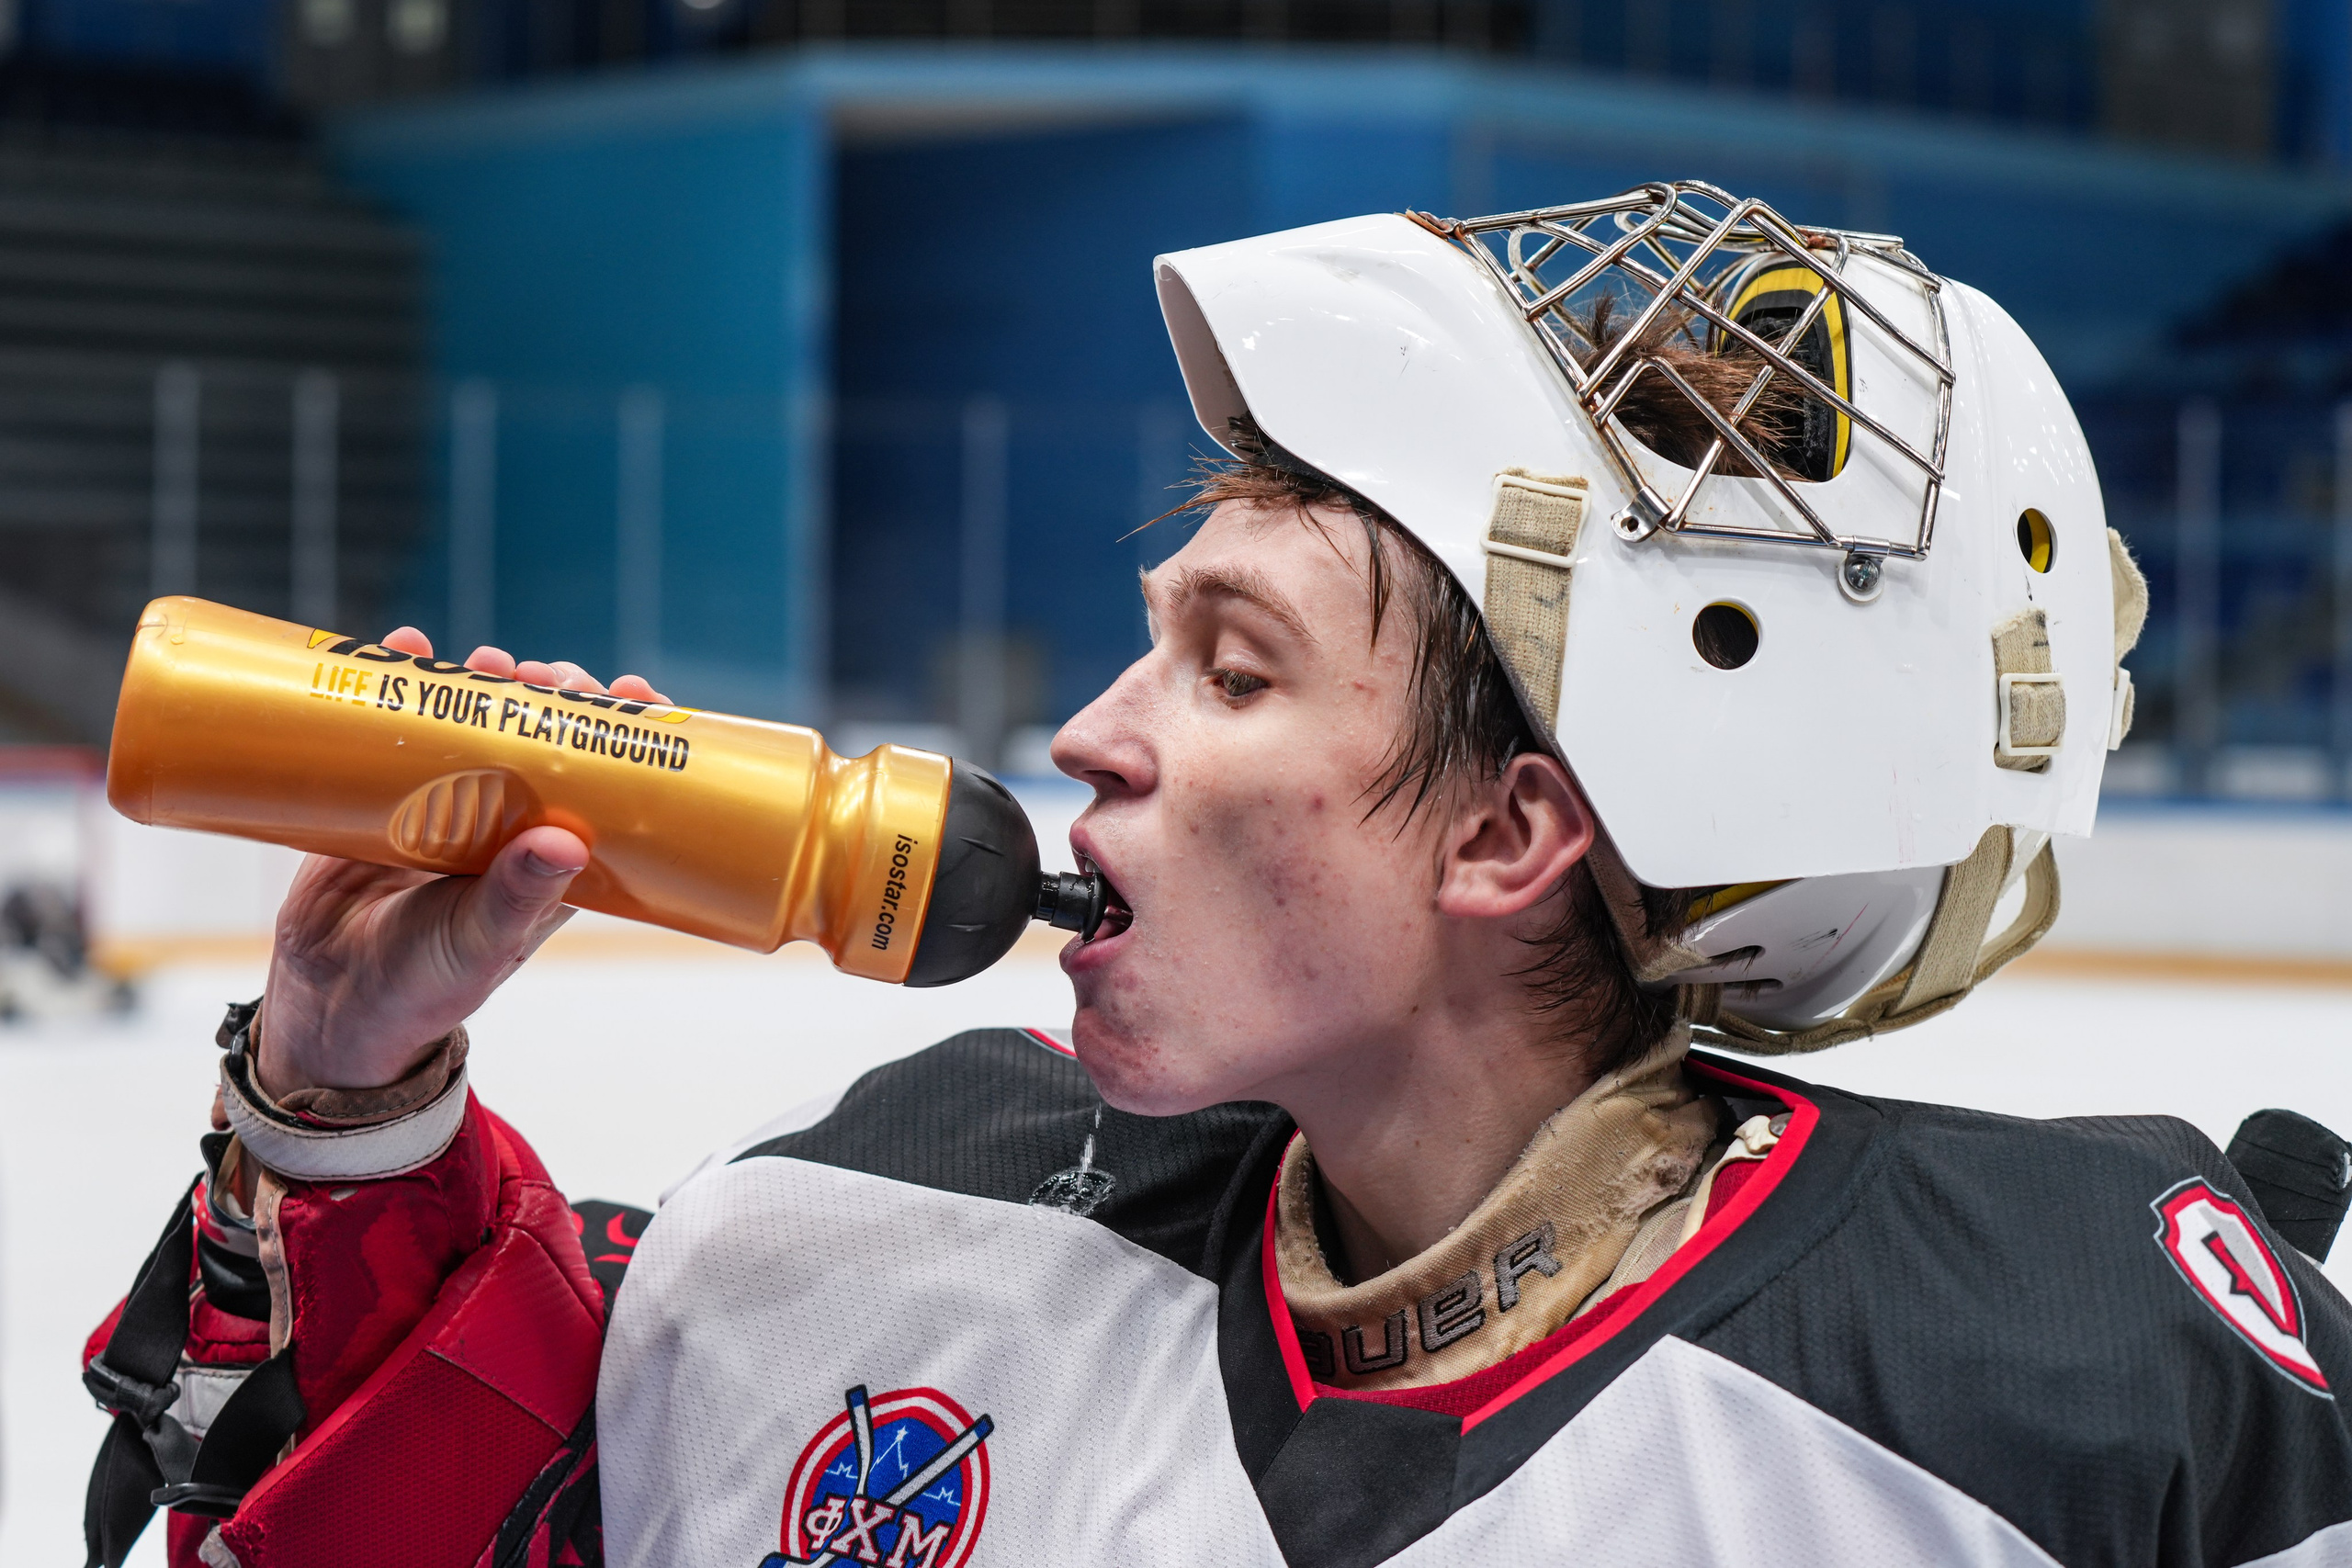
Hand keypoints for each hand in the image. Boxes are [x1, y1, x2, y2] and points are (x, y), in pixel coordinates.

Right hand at [255, 629, 669, 1095]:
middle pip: (544, 739)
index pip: (607, 785)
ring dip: (488, 684)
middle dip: (552, 697)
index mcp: (552, 857)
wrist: (331, 1001)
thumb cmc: (426, 984)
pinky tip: (407, 646)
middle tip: (548, 674)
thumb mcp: (480, 941)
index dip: (626, 736)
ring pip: (477, 724)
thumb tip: (566, 841)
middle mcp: (507, 822)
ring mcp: (446, 803)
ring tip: (492, 661)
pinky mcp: (383, 795)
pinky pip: (398, 727)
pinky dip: (402, 683)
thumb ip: (518, 896)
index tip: (635, 693)